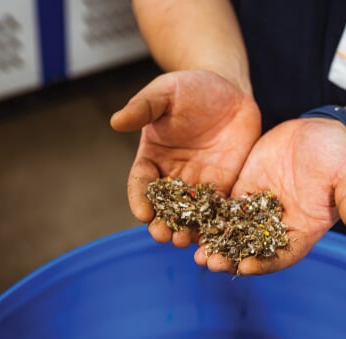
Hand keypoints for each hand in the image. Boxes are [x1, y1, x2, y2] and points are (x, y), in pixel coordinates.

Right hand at [111, 70, 260, 247]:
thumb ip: (143, 107)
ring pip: (190, 215)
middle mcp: (173, 176)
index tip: (142, 214)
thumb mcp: (165, 92)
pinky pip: (219, 211)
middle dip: (162, 223)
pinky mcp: (224, 187)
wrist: (228, 89)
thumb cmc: (190, 88)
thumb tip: (116, 121)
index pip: (141, 183)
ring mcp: (199, 184)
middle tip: (164, 236)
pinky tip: (218, 238)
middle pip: (164, 207)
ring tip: (186, 242)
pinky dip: (216, 226)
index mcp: (152, 157)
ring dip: (187, 231)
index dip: (140, 199)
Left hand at [195, 118, 345, 273]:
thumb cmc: (343, 156)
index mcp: (304, 228)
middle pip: (251, 249)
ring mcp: (259, 208)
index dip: (264, 262)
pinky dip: (208, 216)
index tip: (244, 265)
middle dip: (229, 257)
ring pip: (233, 232)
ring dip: (214, 243)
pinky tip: (189, 219)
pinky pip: (224, 207)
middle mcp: (278, 224)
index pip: (282, 254)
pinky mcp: (245, 189)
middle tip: (207, 262)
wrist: (325, 131)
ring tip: (193, 250)